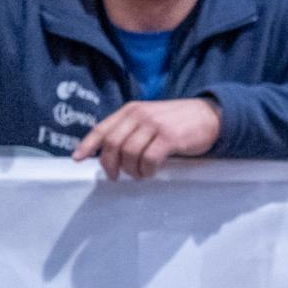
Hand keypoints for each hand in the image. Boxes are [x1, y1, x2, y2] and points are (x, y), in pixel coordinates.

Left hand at [72, 97, 221, 179]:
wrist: (210, 116)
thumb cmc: (179, 122)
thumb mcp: (151, 118)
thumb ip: (132, 130)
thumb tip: (111, 154)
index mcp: (131, 110)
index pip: (102, 128)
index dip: (88, 145)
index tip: (77, 158)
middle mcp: (140, 115)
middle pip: (113, 144)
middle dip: (110, 164)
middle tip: (116, 177)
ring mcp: (154, 125)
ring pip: (129, 153)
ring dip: (132, 170)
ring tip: (140, 174)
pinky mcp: (169, 137)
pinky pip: (149, 159)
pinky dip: (147, 170)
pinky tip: (152, 171)